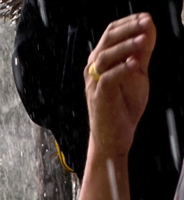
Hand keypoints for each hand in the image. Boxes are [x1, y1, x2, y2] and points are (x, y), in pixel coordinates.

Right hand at [86, 13, 155, 157]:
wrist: (114, 137)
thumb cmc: (123, 107)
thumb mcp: (137, 74)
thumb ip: (142, 53)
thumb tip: (149, 27)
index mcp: (102, 60)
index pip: (111, 33)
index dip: (128, 22)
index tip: (146, 17)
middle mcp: (94, 69)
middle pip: (107, 40)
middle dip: (127, 29)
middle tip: (146, 23)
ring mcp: (94, 83)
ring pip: (105, 57)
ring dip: (125, 46)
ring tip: (143, 41)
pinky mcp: (98, 98)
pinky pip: (107, 79)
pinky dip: (121, 70)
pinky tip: (134, 65)